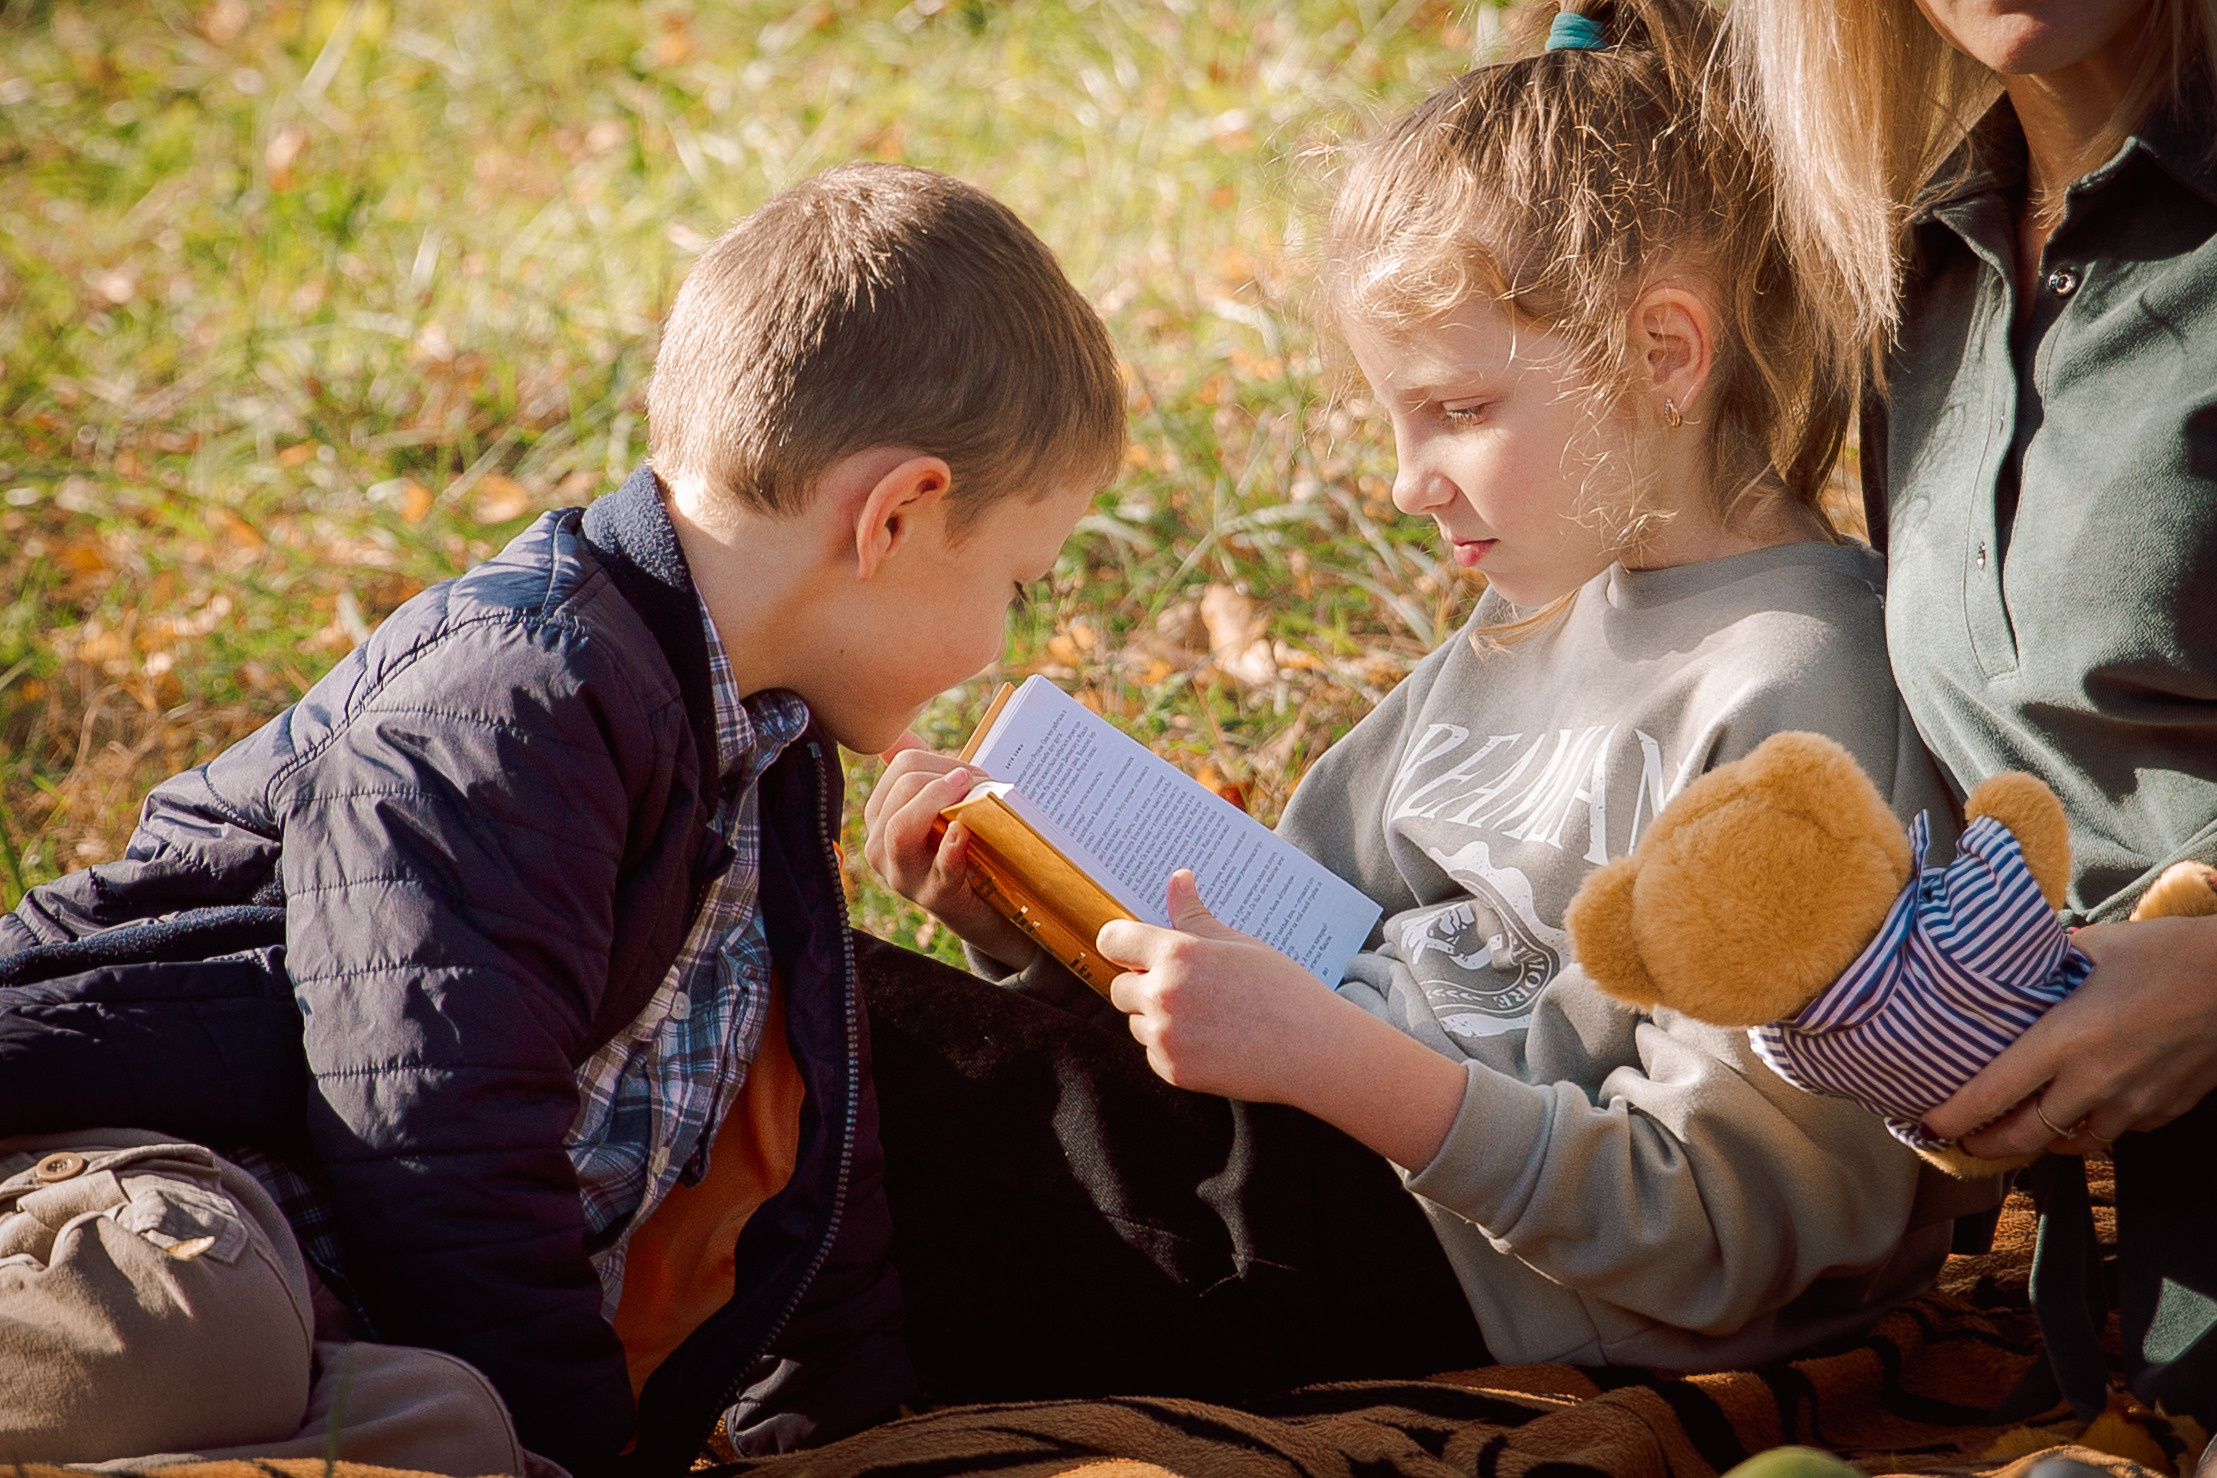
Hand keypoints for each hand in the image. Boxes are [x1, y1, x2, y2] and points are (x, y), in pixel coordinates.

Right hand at [860, 735, 1039, 969]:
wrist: (989, 907)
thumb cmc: (965, 849)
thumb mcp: (940, 809)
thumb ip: (920, 774)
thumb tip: (897, 735)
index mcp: (880, 816)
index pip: (901, 766)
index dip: (942, 761)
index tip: (971, 774)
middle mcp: (880, 846)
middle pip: (903, 789)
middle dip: (947, 777)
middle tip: (982, 784)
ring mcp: (903, 876)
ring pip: (901, 828)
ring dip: (939, 801)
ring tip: (969, 791)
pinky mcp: (935, 898)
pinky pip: (939, 869)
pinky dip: (951, 847)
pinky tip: (964, 831)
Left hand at [1097, 871, 1466, 1169]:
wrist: (1313, 1048)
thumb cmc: (1280, 988)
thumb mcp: (1236, 942)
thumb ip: (1194, 915)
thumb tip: (1177, 878)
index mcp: (1176, 954)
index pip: (1113, 941)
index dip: (1120, 942)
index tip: (1130, 948)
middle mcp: (1162, 995)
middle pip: (1120, 987)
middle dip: (1143, 984)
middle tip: (1185, 986)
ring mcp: (1166, 1036)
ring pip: (1137, 1022)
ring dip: (1156, 1018)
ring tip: (1204, 1015)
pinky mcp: (1173, 1070)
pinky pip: (1154, 1053)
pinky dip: (1172, 1048)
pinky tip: (1210, 1041)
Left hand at [1923, 915, 2216, 1156]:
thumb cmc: (2168, 952)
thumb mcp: (2097, 946)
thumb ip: (2051, 962)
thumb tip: (2020, 962)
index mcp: (2065, 1039)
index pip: (1993, 1093)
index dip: (1954, 1117)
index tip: (1926, 1126)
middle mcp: (2095, 1081)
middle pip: (2027, 1136)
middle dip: (1990, 1145)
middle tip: (1967, 1140)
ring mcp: (2135, 1102)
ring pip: (2076, 1143)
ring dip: (2045, 1140)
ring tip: (2023, 1128)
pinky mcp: (2167, 1109)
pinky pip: (2121, 1131)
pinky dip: (2097, 1127)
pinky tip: (2087, 1109)